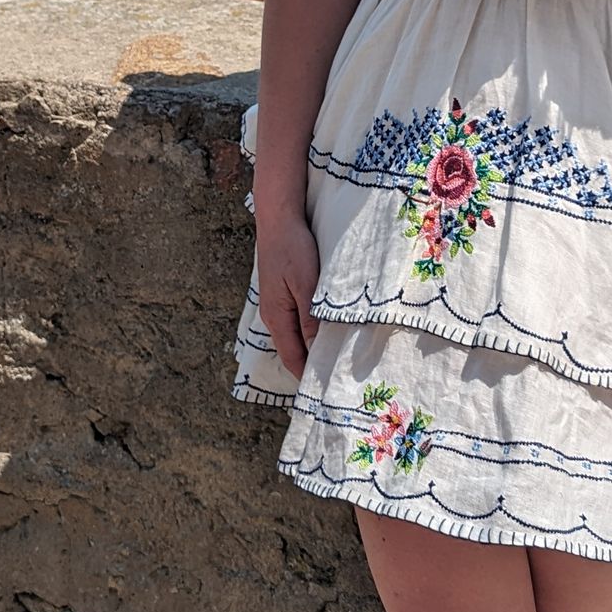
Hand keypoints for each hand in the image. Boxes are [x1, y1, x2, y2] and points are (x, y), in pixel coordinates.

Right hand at [257, 211, 320, 377]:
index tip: (327, 393)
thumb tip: (316, 348)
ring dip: (312, 349)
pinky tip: (326, 331)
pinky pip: (297, 322)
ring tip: (335, 360)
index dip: (308, 377)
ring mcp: (277, 304)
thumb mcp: (306, 284)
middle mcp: (274, 315)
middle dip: (312, 366)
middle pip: (293, 351)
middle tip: (338, 380)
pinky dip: (310, 332)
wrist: (279, 219)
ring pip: (295, 337)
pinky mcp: (283, 294)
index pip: (293, 358)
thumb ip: (310, 317)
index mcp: (277, 317)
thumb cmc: (293, 248)